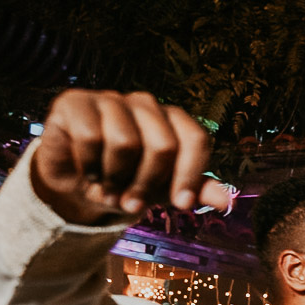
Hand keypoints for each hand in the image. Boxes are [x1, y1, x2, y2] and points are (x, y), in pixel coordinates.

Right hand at [29, 89, 229, 224]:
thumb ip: (196, 190)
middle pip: (163, 144)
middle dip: (148, 183)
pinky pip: (90, 138)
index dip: (191, 174)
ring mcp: (110, 99)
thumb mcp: (163, 190)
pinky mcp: (75, 101)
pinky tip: (87, 173)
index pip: (196, 139)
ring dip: (115, 178)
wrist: (77, 183)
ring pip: (125, 142)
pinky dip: (89, 166)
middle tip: (131, 202)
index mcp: (172, 120)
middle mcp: (145, 103)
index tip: (181, 204)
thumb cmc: (126, 182)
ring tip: (107, 189)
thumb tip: (228, 201)